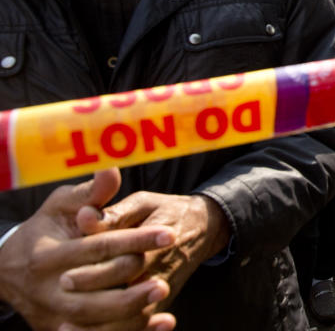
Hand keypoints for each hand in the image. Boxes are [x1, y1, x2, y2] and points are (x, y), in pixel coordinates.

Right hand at [0, 169, 175, 330]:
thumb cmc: (43, 230)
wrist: (8, 270)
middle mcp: (50, 289)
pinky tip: (161, 322)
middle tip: (167, 274)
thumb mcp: (60, 206)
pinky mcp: (60, 330)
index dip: (135, 240)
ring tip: (162, 293)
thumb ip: (89, 193)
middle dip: (134, 281)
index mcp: (49, 256)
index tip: (168, 233)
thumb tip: (111, 170)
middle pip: (97, 289)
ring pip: (96, 319)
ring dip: (133, 311)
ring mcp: (55, 313)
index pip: (99, 248)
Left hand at [71, 193, 229, 312]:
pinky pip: (139, 325)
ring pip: (133, 319)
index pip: (127, 264)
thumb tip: (83, 216)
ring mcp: (162, 292)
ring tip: (66, 328)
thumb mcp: (144, 204)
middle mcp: (162, 273)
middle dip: (93, 303)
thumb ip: (114, 213)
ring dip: (102, 327)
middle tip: (63, 305)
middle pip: (129, 298)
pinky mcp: (160, 304)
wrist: (203, 229)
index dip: (95, 274)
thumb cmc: (165, 212)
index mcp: (158, 244)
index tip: (64, 278)